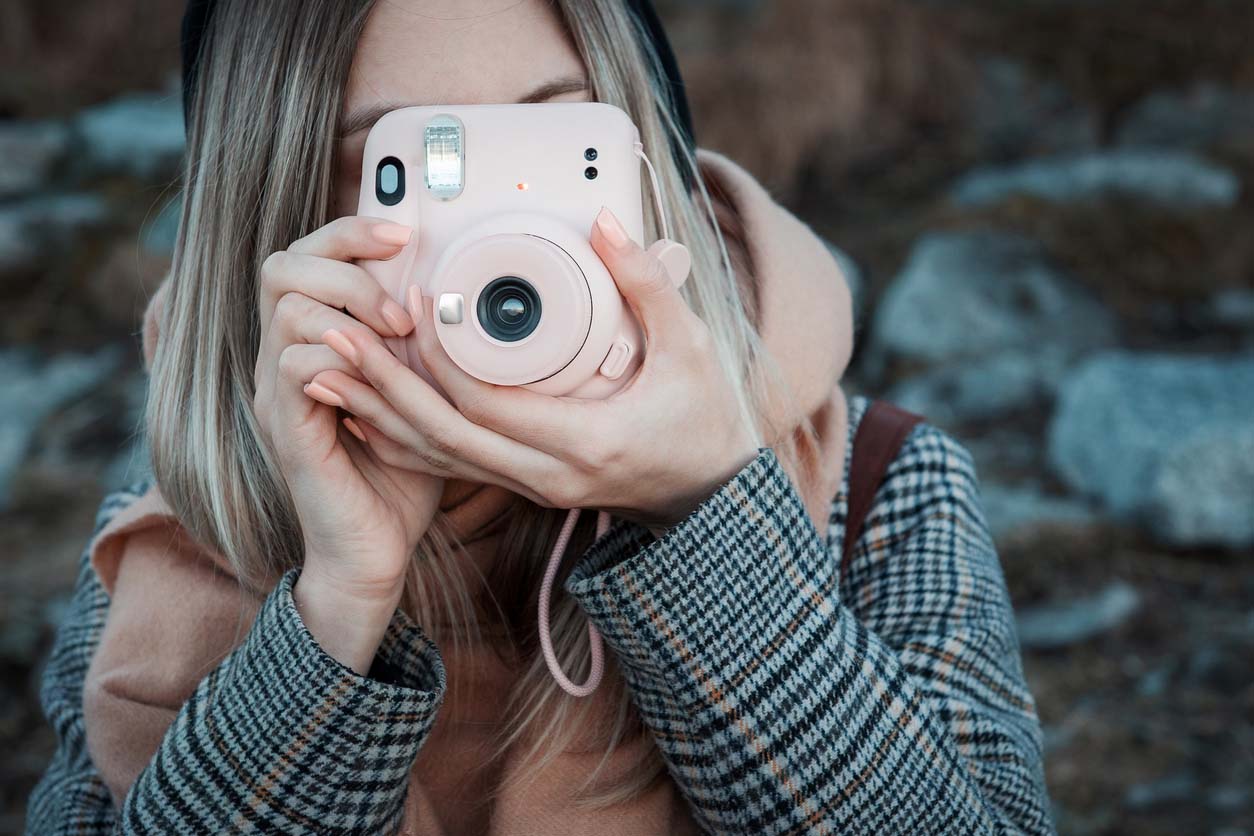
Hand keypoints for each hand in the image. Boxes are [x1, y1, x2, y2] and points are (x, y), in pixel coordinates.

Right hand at [252, 215, 445, 671]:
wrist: (376, 552)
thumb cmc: (406, 475)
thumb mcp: (424, 395)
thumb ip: (428, 346)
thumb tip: (474, 295)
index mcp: (315, 342)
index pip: (307, 255)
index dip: (350, 231)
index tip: (405, 234)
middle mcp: (285, 358)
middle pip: (281, 264)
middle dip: (345, 263)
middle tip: (401, 305)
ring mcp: (280, 392)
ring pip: (284, 304)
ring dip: (349, 308)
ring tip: (398, 337)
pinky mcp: (289, 428)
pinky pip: (293, 363)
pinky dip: (339, 354)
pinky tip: (380, 372)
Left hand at [302, 206, 759, 533]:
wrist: (709, 494)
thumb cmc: (704, 418)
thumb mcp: (689, 346)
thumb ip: (645, 282)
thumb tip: (604, 221)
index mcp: (585, 439)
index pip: (486, 403)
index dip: (441, 355)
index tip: (416, 302)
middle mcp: (547, 473)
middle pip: (442, 435)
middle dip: (384, 385)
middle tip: (338, 333)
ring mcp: (531, 487)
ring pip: (437, 457)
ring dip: (380, 413)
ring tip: (330, 367)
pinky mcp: (523, 485)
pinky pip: (451, 465)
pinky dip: (404, 438)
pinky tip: (365, 411)